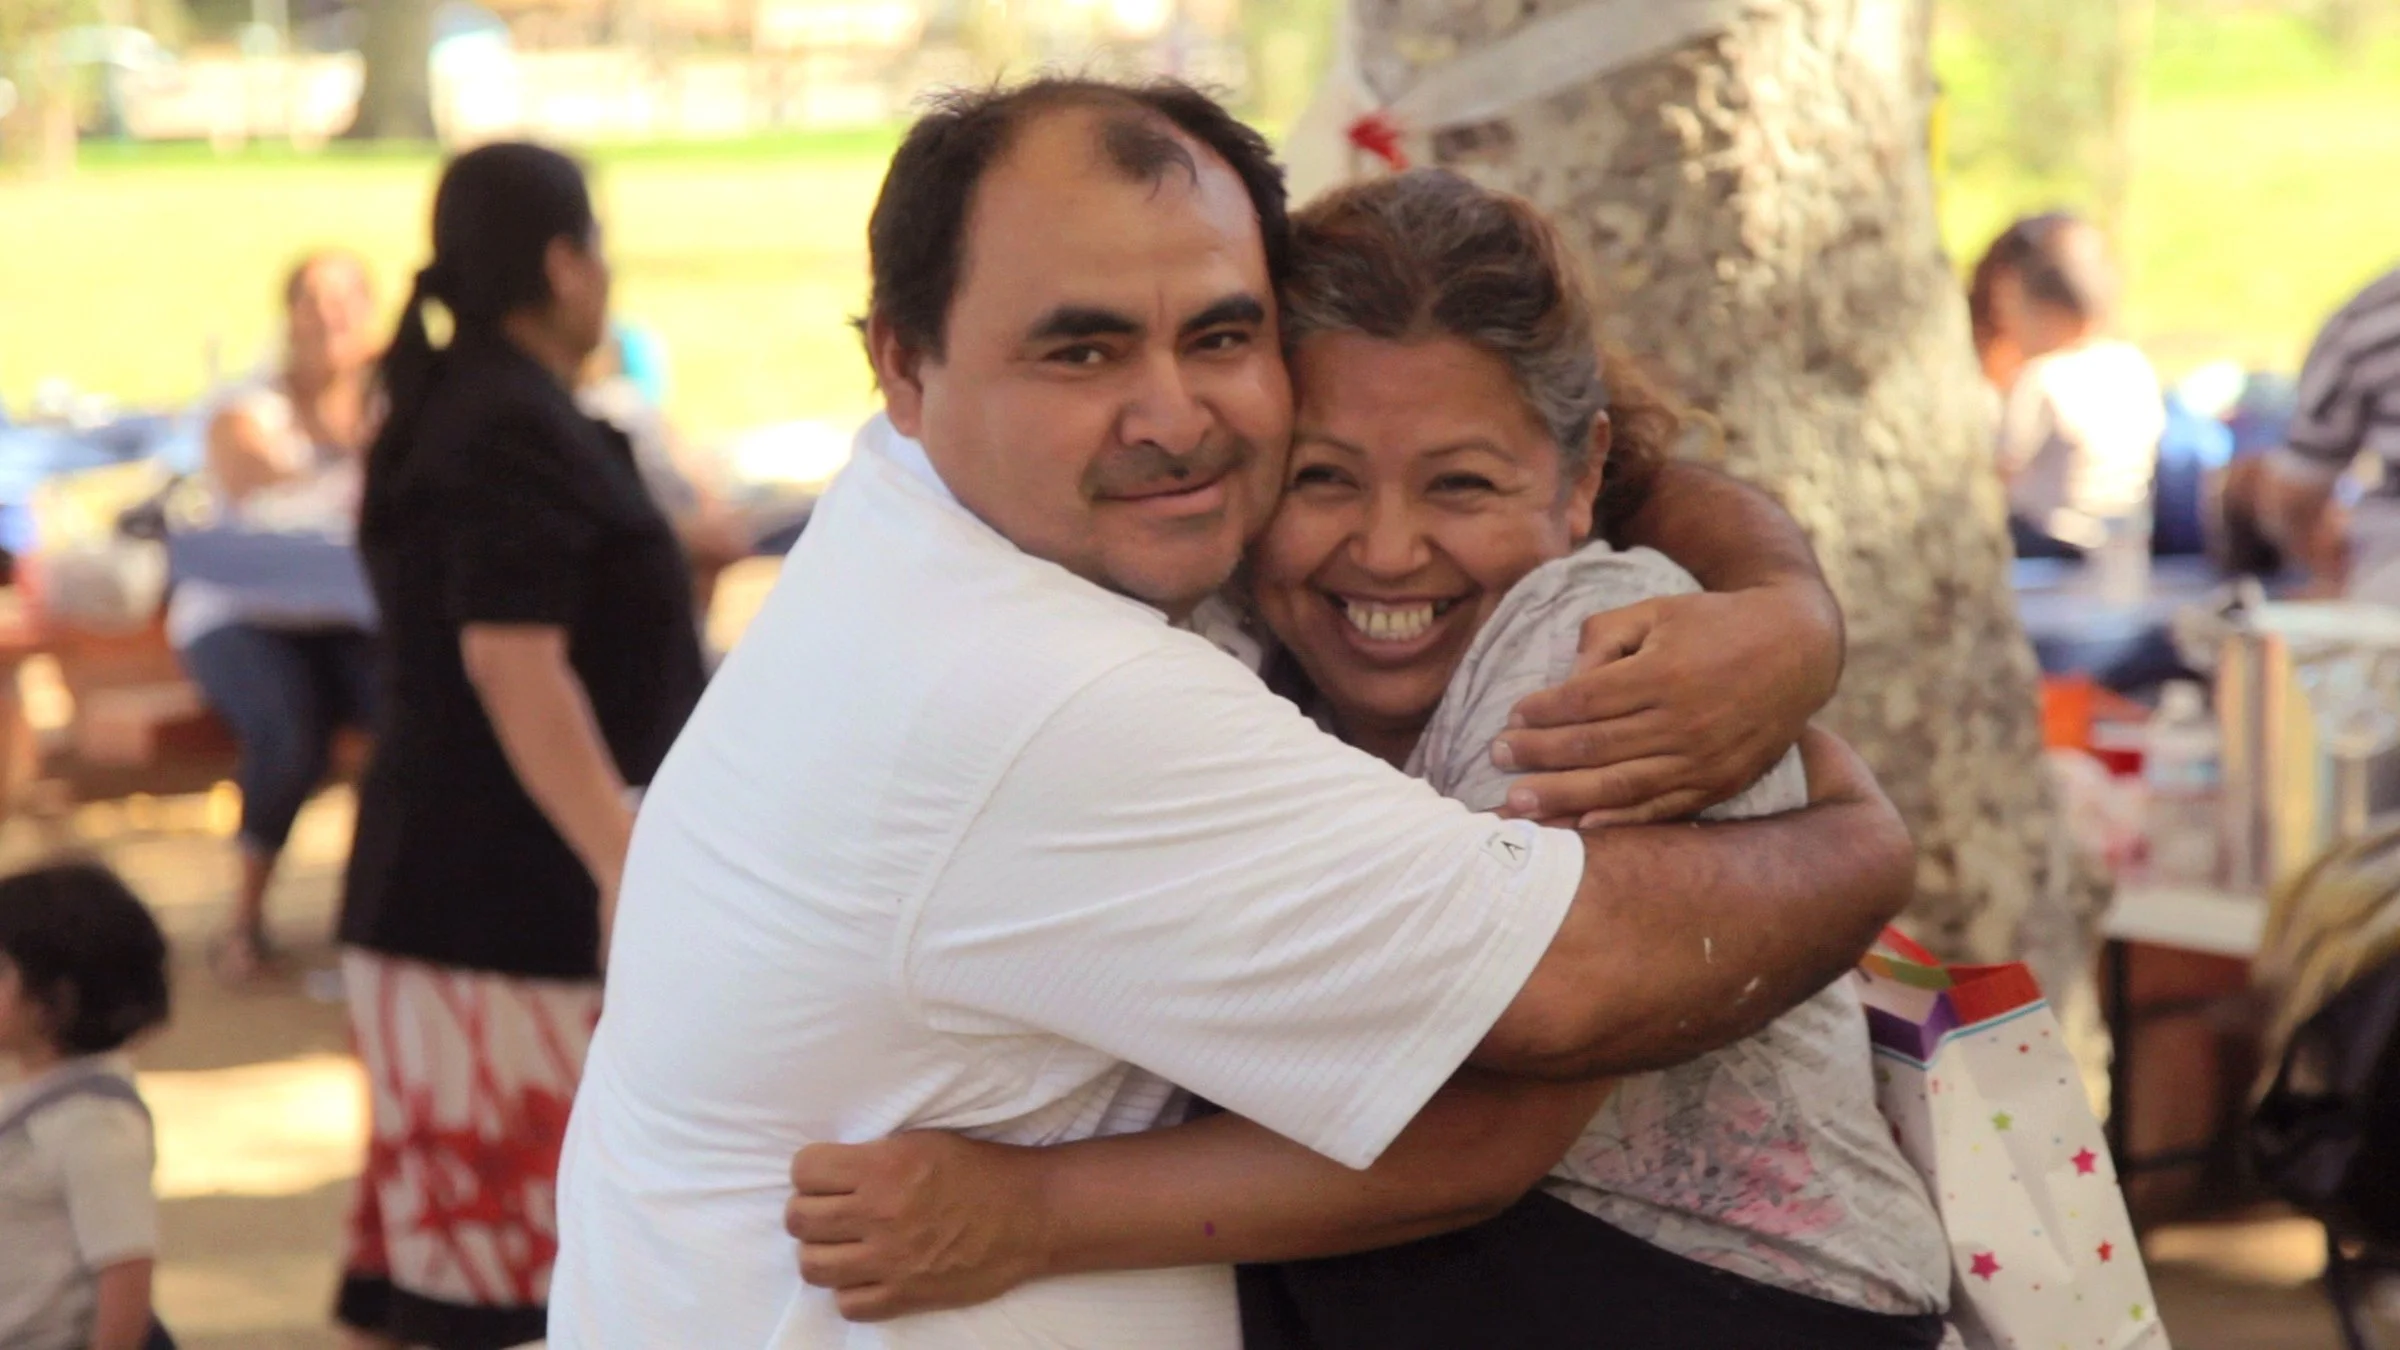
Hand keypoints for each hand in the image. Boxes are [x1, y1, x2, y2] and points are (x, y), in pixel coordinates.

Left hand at [786, 1132, 1053, 1320]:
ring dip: (821, 1253)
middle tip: (830, 1211)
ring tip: (842, 1245)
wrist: (1030, 1213)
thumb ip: (873, 1157)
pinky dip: (851, 1292)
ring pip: (812, 1265)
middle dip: (808, 1211)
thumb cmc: (979, 1170)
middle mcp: (879, 1214)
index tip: (825, 1177)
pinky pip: (847, 1304)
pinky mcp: (906, 1295)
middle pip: (799, 1219)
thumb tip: (830, 1172)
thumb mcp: (921, 1142)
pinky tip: (867, 1275)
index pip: (804, 1170)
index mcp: (883, 1168)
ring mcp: (890, 1260)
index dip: (810, 1172)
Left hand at [1490, 583, 1840, 825]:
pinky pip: (1661, 810)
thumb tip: (1564, 680)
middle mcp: (1684, 721)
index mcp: (1665, 672)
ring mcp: (1704, 759)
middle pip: (1593, 747)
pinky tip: (1579, 827)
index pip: (1585, 700)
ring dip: (1563, 798)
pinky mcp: (1719, 784)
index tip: (1510, 717)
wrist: (1798, 650)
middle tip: (1495, 761)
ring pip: (1620, 787)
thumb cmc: (1714, 624)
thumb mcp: (1657, 610)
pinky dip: (1618, 822)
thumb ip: (1605, 636)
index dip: (1542, 711)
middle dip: (1537, 756)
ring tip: (1517, 806)